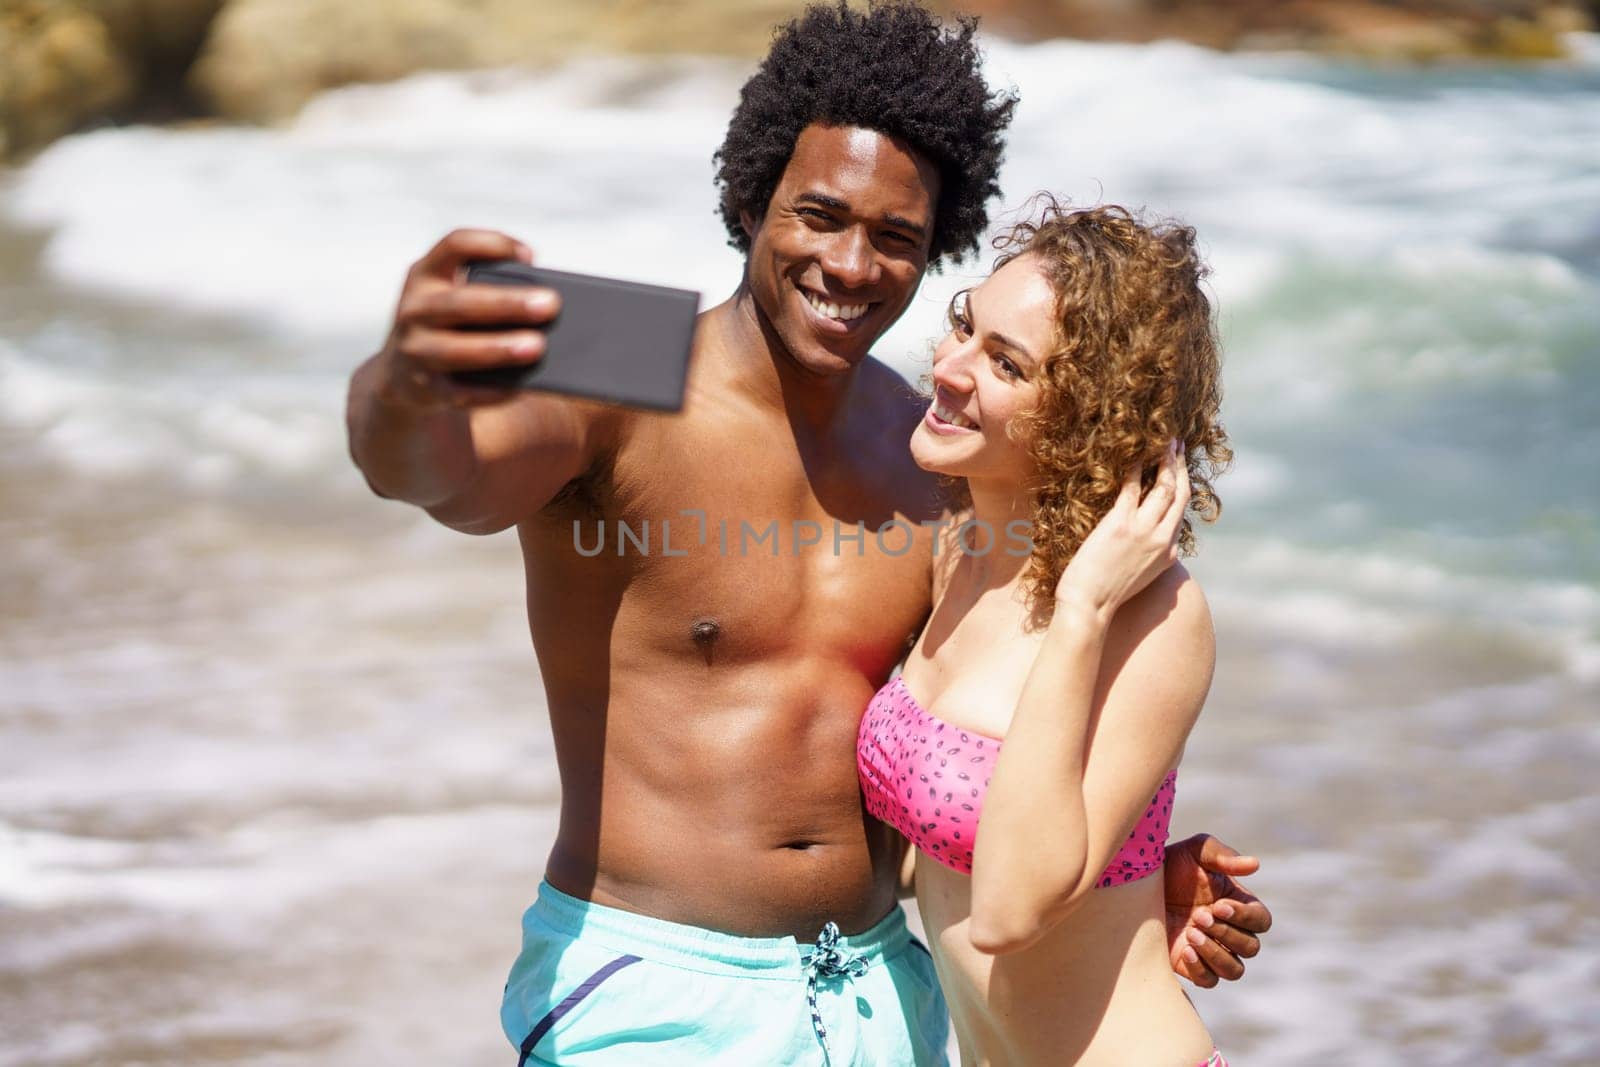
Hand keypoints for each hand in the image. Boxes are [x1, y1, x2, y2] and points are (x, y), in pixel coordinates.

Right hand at [378, 228, 560, 407]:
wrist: (402, 374)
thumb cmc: (447, 325)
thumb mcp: (452, 295)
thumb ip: (489, 289)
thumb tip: (545, 304)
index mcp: (426, 275)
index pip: (455, 245)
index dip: (493, 245)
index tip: (530, 257)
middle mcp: (415, 309)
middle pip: (462, 302)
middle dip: (507, 303)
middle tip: (551, 305)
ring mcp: (415, 350)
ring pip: (457, 350)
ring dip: (499, 348)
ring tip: (538, 346)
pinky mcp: (424, 388)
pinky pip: (461, 391)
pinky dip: (492, 390)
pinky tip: (520, 386)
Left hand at [1054, 441, 1190, 618]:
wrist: (1090, 606)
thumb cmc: (1107, 594)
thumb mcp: (1140, 575)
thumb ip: (1149, 555)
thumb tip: (1146, 539)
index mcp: (1169, 554)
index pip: (1181, 513)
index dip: (1182, 486)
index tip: (1179, 469)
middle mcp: (1162, 540)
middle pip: (1180, 494)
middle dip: (1181, 466)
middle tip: (1178, 445)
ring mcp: (1143, 531)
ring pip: (1164, 487)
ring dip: (1166, 461)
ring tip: (1165, 442)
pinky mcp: (1120, 524)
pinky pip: (1132, 488)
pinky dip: (1136, 468)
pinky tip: (1135, 455)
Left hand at [1163, 833, 1270, 986]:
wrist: (1134, 885)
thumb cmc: (1170, 865)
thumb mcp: (1194, 852)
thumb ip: (1222, 855)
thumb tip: (1255, 864)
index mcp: (1236, 905)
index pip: (1261, 920)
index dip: (1245, 917)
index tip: (1218, 905)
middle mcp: (1228, 930)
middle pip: (1251, 948)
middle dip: (1227, 933)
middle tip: (1199, 916)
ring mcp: (1210, 950)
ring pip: (1235, 970)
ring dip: (1217, 954)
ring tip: (1191, 934)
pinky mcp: (1189, 965)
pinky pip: (1209, 980)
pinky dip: (1202, 970)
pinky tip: (1186, 950)